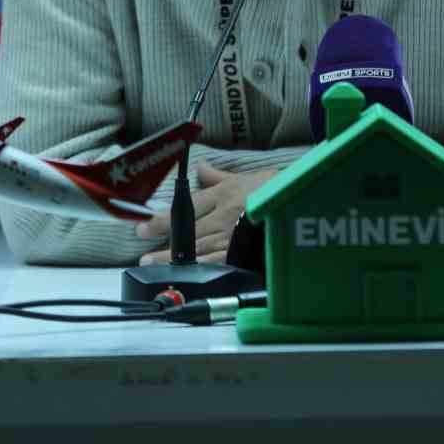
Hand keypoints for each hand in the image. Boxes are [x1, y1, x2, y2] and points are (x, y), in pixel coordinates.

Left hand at [136, 162, 278, 264]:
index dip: (161, 219)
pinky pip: (217, 263)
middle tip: (143, 255)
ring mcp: (233, 236)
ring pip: (197, 250)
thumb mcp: (245, 176)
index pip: (185, 207)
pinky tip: (186, 275)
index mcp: (223, 194)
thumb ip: (218, 176)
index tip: (143, 228)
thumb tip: (202, 168)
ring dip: (174, 260)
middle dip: (163, 245)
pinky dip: (200, 269)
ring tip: (155, 266)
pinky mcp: (244, 252)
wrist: (300, 202)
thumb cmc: (275, 188)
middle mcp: (223, 215)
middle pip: (187, 232)